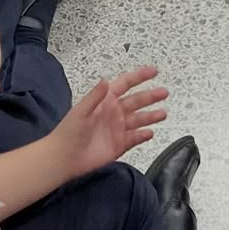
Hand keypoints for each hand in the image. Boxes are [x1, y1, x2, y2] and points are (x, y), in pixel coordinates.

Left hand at [52, 66, 168, 180]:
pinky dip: (143, 135)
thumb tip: (106, 80)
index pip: (125, 84)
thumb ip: (95, 96)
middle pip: (136, 101)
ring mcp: (118, 129)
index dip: (139, 77)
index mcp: (106, 101)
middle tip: (164, 92)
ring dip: (151, 116)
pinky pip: (135, 138)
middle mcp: (114, 113)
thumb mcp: (81, 110)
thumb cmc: (69, 131)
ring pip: (139, 120)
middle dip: (151, 96)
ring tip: (163, 113)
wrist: (64, 158)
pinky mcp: (119, 145)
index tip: (154, 71)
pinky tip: (150, 132)